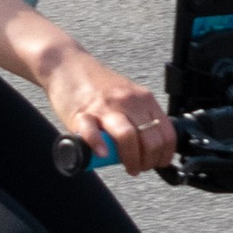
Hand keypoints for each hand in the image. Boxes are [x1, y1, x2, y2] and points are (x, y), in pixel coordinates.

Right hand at [35, 38, 175, 175]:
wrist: (66, 64)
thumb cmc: (96, 85)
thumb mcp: (127, 97)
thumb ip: (137, 117)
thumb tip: (147, 147)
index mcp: (143, 99)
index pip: (166, 132)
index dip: (165, 154)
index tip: (158, 163)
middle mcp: (128, 101)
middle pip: (150, 139)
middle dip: (149, 161)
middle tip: (140, 168)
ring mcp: (105, 107)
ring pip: (128, 136)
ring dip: (131, 159)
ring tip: (129, 168)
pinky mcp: (82, 113)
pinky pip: (92, 132)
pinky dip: (98, 145)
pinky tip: (101, 154)